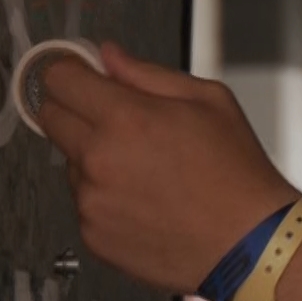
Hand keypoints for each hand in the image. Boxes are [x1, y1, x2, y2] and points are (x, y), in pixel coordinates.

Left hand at [31, 41, 297, 292]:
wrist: (251, 244)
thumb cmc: (236, 173)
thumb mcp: (207, 100)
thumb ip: (146, 73)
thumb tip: (109, 56)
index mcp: (123, 118)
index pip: (58, 80)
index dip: (68, 72)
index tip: (79, 74)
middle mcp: (98, 160)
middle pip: (50, 118)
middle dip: (74, 109)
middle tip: (113, 119)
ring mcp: (91, 202)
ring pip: (70, 163)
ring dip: (93, 158)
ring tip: (145, 171)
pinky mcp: (94, 236)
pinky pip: (85, 203)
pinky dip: (105, 198)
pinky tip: (145, 201)